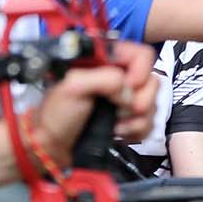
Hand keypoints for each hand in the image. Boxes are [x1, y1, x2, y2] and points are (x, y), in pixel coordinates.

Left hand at [29, 42, 159, 164]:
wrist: (50, 146)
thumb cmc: (55, 115)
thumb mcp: (74, 86)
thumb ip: (107, 79)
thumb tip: (129, 91)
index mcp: (106, 62)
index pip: (142, 55)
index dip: (140, 72)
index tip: (127, 88)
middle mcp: (119, 78)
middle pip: (152, 82)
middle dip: (138, 100)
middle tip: (118, 109)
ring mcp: (124, 99)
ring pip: (152, 104)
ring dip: (136, 119)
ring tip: (115, 124)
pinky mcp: (128, 119)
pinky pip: (149, 122)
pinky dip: (136, 130)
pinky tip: (118, 131)